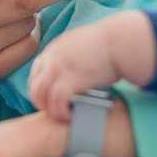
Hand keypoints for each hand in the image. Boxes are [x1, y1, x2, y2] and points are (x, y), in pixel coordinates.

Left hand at [29, 11, 156, 121]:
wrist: (122, 41)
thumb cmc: (111, 44)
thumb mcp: (84, 45)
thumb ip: (74, 56)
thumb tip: (78, 71)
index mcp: (56, 48)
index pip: (36, 72)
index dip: (42, 88)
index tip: (51, 99)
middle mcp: (53, 57)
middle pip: (34, 85)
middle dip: (42, 102)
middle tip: (56, 112)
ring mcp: (60, 67)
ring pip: (40, 94)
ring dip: (49, 109)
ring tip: (63, 116)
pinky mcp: (71, 79)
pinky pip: (56, 101)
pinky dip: (60, 112)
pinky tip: (70, 116)